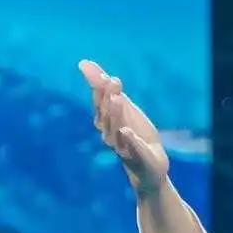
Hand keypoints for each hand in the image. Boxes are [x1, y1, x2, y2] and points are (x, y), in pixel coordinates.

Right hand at [78, 58, 169, 194]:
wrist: (149, 169)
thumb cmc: (134, 135)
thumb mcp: (124, 108)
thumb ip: (107, 88)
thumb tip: (84, 62)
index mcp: (107, 121)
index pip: (100, 103)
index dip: (99, 88)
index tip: (100, 73)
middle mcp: (111, 135)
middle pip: (106, 116)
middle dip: (108, 98)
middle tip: (113, 81)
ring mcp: (124, 148)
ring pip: (116, 131)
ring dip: (116, 115)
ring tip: (117, 99)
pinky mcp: (139, 159)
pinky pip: (132, 149)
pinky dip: (129, 141)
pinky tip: (127, 132)